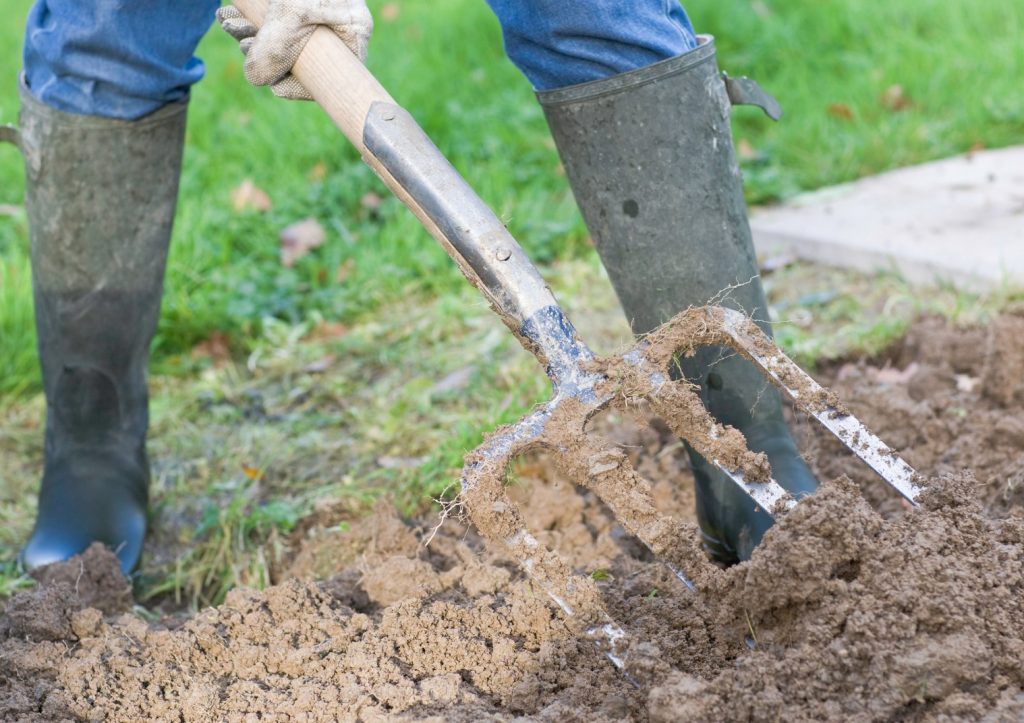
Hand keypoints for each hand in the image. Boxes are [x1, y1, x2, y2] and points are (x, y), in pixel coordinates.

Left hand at [217, 0, 372, 99]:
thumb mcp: (290, 14)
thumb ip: (274, 51)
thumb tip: (258, 79)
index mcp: (353, 31)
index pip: (331, 77)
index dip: (302, 86)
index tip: (276, 84)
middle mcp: (338, 25)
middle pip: (300, 59)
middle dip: (264, 53)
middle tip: (242, 39)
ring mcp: (316, 15)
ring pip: (281, 41)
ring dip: (250, 36)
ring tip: (229, 22)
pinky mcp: (294, 6)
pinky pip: (272, 24)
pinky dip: (248, 22)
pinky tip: (230, 14)